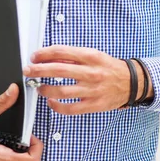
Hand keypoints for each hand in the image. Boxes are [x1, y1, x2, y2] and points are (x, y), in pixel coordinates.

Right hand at [0, 84, 42, 160]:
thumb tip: (14, 90)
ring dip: (21, 148)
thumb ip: (1, 103)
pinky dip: (14, 150)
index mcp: (0, 158)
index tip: (31, 134)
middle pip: (29, 160)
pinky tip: (5, 140)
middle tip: (21, 131)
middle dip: (29, 145)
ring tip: (11, 135)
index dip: (37, 146)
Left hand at [23, 46, 150, 114]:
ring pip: (62, 91)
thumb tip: (50, 57)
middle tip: (28, 71)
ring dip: (46, 89)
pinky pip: (71, 108)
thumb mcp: (93, 55)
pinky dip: (57, 106)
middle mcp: (90, 73)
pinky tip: (51, 102)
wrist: (130, 82)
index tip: (34, 56)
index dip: (44, 54)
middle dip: (39, 70)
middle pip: (59, 71)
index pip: (62, 52)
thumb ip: (74, 56)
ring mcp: (92, 90)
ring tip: (38, 87)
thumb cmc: (109, 67)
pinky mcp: (93, 105)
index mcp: (90, 56)